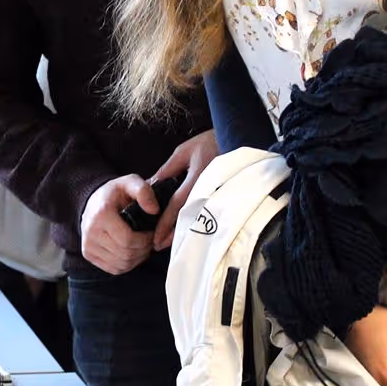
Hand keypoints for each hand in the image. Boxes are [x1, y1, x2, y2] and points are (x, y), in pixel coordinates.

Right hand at [79, 176, 157, 274]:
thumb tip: (154, 210)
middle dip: (144, 250)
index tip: (152, 232)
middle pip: (126, 254)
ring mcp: (88, 246)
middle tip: (150, 240)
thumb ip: (143, 191)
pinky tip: (132, 252)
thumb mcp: (129, 182)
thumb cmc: (115, 193)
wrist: (93, 201)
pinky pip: (114, 268)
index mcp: (101, 215)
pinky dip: (127, 264)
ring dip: (137, 258)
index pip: (128, 239)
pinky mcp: (88, 255)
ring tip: (142, 246)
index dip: (146, 240)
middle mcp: (91, 232)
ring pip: (122, 264)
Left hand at [151, 129, 221, 247]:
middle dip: (173, 234)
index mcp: (197, 179)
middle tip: (158, 246)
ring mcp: (215, 195)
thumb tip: (151, 185)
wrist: (235, 139)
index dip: (166, 222)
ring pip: (197, 218)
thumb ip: (167, 170)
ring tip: (168, 243)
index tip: (156, 237)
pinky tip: (185, 231)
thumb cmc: (208, 143)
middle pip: (188, 218)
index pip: (178, 205)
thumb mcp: (183, 152)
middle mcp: (207, 190)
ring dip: (183, 232)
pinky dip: (193, 223)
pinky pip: (205, 213)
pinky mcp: (220, 196)